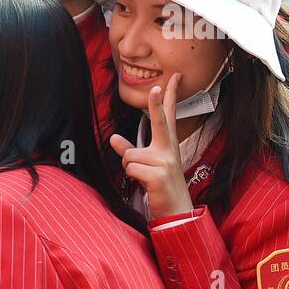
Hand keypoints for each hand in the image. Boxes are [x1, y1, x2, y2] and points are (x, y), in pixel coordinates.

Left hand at [108, 73, 193, 219]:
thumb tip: (113, 138)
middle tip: (157, 87)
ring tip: (143, 179)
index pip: (168, 116)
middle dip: (157, 104)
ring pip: (129, 155)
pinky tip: (145, 185)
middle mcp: (168, 150)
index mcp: (167, 145)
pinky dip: (132, 177)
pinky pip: (130, 168)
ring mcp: (165, 162)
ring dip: (130, 168)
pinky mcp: (158, 175)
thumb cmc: (159, 186)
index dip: (170, 97)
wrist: (175, 211)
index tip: (174, 78)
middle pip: (160, 122)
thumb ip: (129, 151)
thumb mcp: (145, 166)